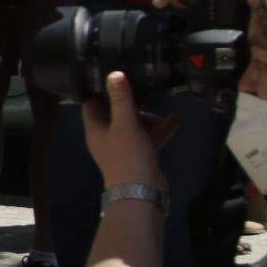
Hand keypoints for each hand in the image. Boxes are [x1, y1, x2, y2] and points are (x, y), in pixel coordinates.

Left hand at [80, 70, 167, 191]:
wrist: (142, 192)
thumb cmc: (128, 156)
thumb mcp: (125, 123)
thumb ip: (121, 98)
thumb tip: (114, 73)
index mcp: (96, 130)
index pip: (92, 105)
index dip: (100, 91)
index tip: (114, 76)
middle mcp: (107, 137)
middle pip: (115, 113)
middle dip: (130, 103)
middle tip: (143, 90)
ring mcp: (123, 147)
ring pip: (134, 125)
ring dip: (148, 117)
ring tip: (161, 110)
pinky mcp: (139, 155)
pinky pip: (148, 137)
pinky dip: (159, 129)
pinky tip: (175, 120)